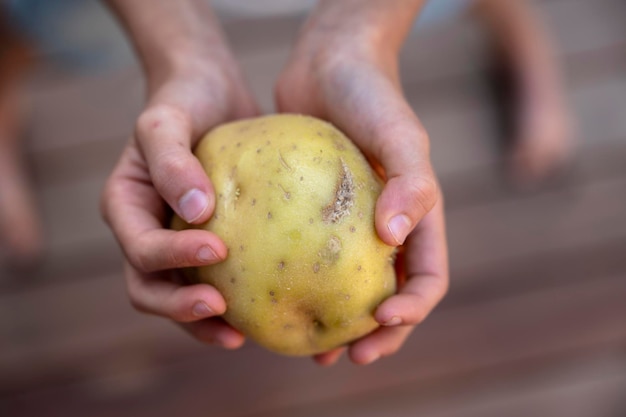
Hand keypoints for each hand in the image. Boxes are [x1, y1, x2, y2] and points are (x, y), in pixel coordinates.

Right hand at [101, 1, 258, 347]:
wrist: (208, 90)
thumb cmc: (184, 99)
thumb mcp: (167, 119)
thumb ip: (171, 159)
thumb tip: (197, 211)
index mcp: (126, 208)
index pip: (142, 249)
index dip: (174, 258)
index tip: (220, 250)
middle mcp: (145, 231)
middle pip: (150, 289)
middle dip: (182, 308)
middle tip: (225, 311)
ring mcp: (174, 241)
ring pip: (178, 296)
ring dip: (203, 322)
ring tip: (242, 335)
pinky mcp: (205, 242)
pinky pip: (213, 279)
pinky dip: (231, 299)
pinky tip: (263, 307)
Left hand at [275, 0, 448, 364]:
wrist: (330, 62)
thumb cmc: (371, 93)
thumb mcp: (400, 132)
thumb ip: (410, 183)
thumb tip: (393, 239)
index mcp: (417, 219)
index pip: (427, 278)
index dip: (412, 311)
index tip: (380, 323)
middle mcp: (385, 229)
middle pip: (389, 297)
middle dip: (376, 335)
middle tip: (345, 357)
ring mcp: (348, 225)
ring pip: (346, 288)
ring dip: (337, 324)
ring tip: (313, 351)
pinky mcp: (311, 215)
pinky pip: (306, 259)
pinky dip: (297, 286)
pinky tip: (269, 301)